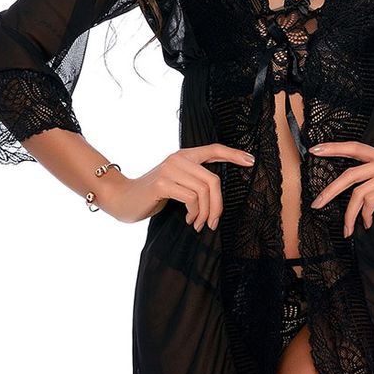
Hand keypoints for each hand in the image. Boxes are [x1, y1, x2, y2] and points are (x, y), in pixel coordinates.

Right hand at [101, 143, 255, 227]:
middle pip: (213, 180)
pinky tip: (188, 220)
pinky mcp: (162, 183)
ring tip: (198, 223)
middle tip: (214, 222)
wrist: (122, 198)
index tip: (251, 161)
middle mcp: (178, 158)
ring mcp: (170, 169)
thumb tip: (217, 196)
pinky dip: (194, 213)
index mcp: (184, 156)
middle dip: (218, 205)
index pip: (214, 149)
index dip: (234, 155)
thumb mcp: (176, 183)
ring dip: (205, 213)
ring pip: (203, 191)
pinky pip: (191, 198)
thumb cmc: (152, 194)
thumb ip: (194, 181)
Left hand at [308, 140, 373, 237]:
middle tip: (316, 204)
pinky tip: (368, 224)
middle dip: (330, 190)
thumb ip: (371, 180)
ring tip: (348, 228)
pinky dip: (365, 216)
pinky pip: (370, 202)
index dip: (333, 148)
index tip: (314, 150)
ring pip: (359, 192)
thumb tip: (343, 188)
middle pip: (350, 173)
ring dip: (349, 214)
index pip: (355, 147)